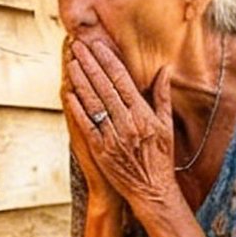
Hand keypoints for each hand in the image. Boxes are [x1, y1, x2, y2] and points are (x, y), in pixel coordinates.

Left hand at [65, 35, 177, 219]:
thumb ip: (162, 96)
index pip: (122, 80)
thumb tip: (164, 69)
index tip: (97, 45)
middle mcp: (127, 123)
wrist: (152, 191)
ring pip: (93, 102)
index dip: (108, 60)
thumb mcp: (166, 125)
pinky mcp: (100, 150)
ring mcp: (112, 137)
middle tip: (78, 45)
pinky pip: (86, 125)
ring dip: (80, 80)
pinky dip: (77, 108)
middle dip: (90, 64)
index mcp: (143, 114)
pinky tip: (68, 92)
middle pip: (105, 87)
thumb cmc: (161, 158)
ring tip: (71, 62)